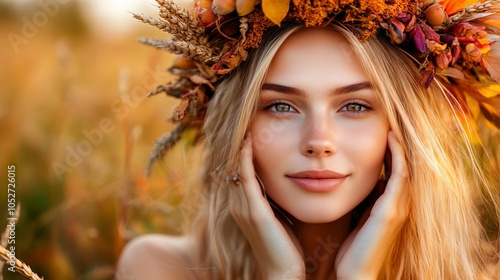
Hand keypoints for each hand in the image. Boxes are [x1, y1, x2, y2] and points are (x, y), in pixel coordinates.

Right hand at [228, 133, 304, 279]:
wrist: (283, 274)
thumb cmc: (285, 248)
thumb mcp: (278, 218)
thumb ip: (274, 200)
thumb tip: (286, 180)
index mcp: (244, 205)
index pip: (237, 169)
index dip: (240, 148)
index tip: (248, 126)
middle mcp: (238, 204)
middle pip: (231, 165)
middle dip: (235, 142)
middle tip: (241, 116)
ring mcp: (243, 208)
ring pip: (234, 168)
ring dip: (238, 145)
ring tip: (242, 121)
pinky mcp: (253, 212)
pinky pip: (245, 179)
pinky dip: (244, 159)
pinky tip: (248, 140)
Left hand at [335, 131, 409, 278]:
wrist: (353, 273)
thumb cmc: (352, 248)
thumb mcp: (359, 217)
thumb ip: (362, 198)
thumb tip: (353, 178)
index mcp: (390, 205)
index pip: (396, 169)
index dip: (391, 149)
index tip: (381, 129)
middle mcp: (399, 203)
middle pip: (405, 164)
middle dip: (397, 143)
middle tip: (388, 120)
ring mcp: (398, 207)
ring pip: (405, 165)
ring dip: (400, 144)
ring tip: (392, 122)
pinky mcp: (391, 210)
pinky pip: (400, 175)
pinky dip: (397, 155)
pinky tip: (390, 138)